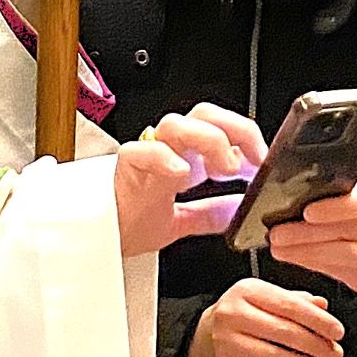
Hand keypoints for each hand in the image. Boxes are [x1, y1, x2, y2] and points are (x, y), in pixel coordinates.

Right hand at [113, 104, 264, 256]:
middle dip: (233, 129)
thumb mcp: (182, 221)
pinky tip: (182, 173)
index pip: (219, 126)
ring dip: (208, 140)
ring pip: (177, 124)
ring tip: (223, 169)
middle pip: (203, 114)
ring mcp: (146, 155)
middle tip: (250, 160)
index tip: (262, 160)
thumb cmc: (128, 223)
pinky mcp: (125, 168)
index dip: (245, 136)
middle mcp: (166, 149)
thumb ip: (212, 213)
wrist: (94, 242)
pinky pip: (143, 150)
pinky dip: (165, 157)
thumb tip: (240, 209)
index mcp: (182, 156)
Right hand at [188, 277, 345, 356]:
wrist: (206, 336)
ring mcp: (227, 342)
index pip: (290, 305)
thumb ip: (296, 300)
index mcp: (247, 290)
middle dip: (316, 345)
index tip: (337, 332)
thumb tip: (323, 305)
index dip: (318, 320)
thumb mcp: (266, 297)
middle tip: (335, 353)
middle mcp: (233, 314)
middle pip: (284, 332)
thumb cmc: (244, 314)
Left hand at [266, 182, 356, 303]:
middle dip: (309, 232)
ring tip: (279, 246)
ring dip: (306, 250)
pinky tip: (292, 256)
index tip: (307, 212)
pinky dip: (311, 262)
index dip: (335, 208)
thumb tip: (293, 195)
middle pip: (349, 230)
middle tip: (278, 232)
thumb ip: (337, 195)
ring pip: (343, 254)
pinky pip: (337, 270)